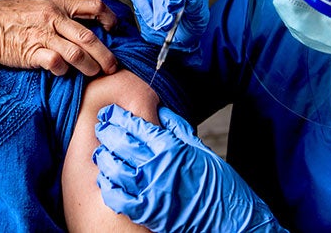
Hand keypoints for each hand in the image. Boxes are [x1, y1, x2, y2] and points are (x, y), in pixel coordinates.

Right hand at [0, 0, 117, 75]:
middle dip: (106, 55)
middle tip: (114, 66)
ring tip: (95, 73)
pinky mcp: (32, 52)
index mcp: (59, 2)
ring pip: (77, 53)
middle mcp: (54, 17)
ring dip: (90, 66)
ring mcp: (43, 35)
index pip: (95, 7)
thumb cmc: (11, 12)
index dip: (110, 19)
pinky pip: (56, 63)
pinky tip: (64, 73)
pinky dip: (64, 70)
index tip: (114, 30)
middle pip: (90, 37)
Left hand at [93, 104, 285, 232]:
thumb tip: (159, 111)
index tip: (109, 112)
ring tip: (101, 152)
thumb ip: (177, 128)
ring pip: (114, 169)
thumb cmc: (219, 183)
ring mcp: (150, 190)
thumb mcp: (200, 148)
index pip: (135, 125)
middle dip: (106, 132)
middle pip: (121, 143)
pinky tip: (106, 180)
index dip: (118, 116)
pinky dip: (108, 187)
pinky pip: (118, 198)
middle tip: (100, 127)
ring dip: (104, 158)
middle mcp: (157, 166)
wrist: (230, 219)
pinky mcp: (147, 212)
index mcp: (171, 147)